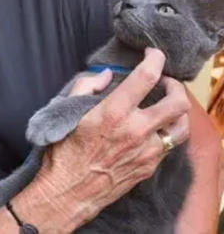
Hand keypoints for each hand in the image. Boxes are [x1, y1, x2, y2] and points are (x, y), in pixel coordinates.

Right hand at [22, 48, 189, 230]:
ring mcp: (147, 151)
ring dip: (178, 112)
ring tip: (167, 106)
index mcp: (114, 113)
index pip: (147, 77)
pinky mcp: (150, 167)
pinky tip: (154, 129)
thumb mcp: (65, 112)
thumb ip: (86, 87)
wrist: (68, 191)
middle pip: (177, 102)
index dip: (154, 59)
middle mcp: (136, 131)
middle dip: (175, 87)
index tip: (152, 54)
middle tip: (165, 82)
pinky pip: (169, 146)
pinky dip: (166, 132)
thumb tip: (105, 75)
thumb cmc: (63, 152)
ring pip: (182, 126)